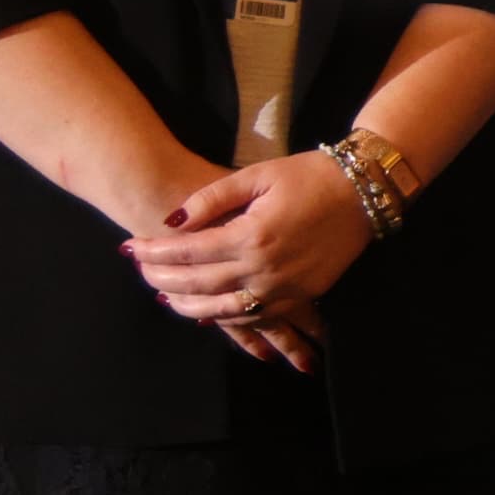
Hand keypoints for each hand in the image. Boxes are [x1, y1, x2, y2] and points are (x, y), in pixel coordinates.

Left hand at [127, 152, 371, 371]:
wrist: (364, 192)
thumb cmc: (309, 176)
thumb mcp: (256, 176)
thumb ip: (211, 199)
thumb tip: (172, 220)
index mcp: (251, 235)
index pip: (188, 251)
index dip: (154, 252)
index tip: (131, 248)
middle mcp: (265, 268)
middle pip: (198, 285)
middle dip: (162, 280)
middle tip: (139, 273)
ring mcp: (285, 287)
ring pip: (223, 310)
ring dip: (189, 307)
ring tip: (165, 298)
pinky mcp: (302, 295)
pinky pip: (256, 316)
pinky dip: (227, 318)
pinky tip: (207, 312)